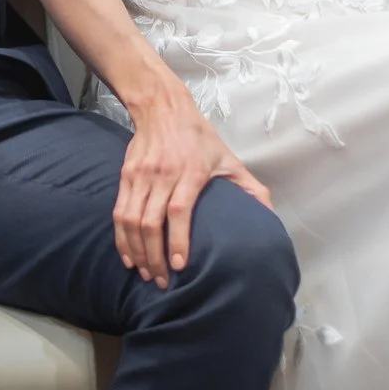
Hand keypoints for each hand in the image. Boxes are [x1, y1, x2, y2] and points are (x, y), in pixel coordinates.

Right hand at [116, 88, 272, 287]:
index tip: (179, 266)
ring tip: (145, 273)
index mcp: (190, 171)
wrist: (163, 108)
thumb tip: (270, 218)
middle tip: (161, 281)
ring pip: (131, 220)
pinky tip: (129, 256)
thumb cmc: (200, 138)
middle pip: (150, 221)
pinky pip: (119, 212)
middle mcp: (162, 174)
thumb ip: (251, 189)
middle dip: (154, 257)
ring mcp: (141, 175)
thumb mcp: (229, 159)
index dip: (177, 240)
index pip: (178, 209)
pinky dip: (121, 238)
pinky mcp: (126, 175)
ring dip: (136, 251)